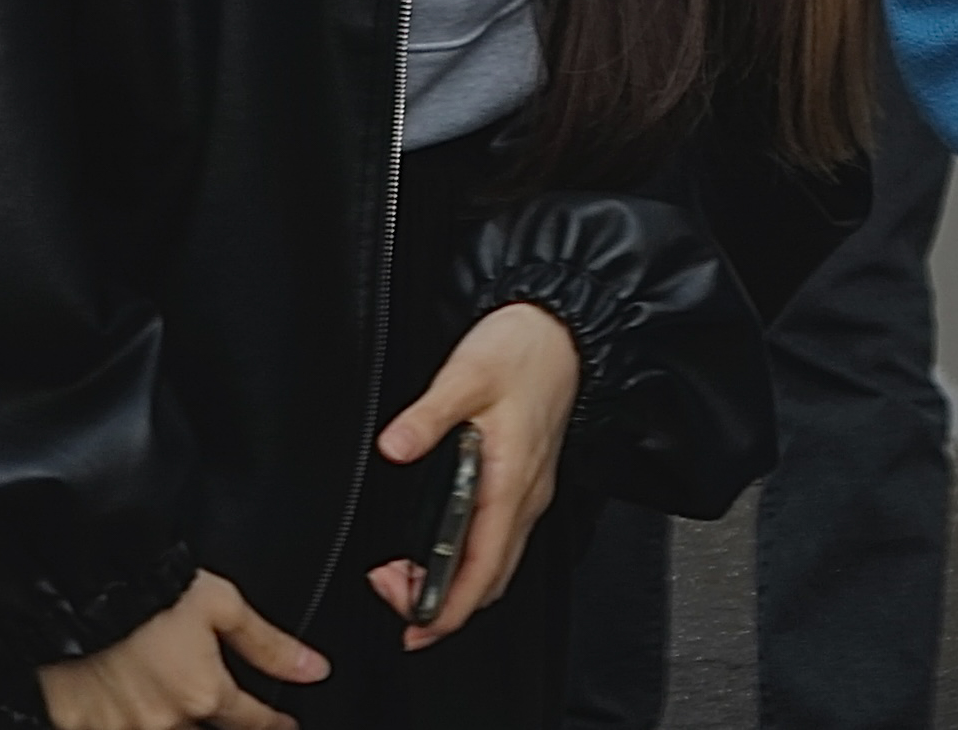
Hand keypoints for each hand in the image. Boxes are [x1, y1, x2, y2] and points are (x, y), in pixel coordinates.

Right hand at [39, 572, 323, 729]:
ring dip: (170, 718)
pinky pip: (113, 728)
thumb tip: (313, 669)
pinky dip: (125, 716)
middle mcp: (164, 721)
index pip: (252, 721)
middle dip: (210, 718)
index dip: (274, 723)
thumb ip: (268, 644)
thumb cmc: (143, 588)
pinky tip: (124, 699)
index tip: (285, 724)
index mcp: (202, 692)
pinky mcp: (81, 725)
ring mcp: (121, 728)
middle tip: (204, 695)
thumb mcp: (218, 604)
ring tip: (159, 689)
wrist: (72, 585)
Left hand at [361, 303, 580, 647]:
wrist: (564, 329)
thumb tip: (394, 447)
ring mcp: (528, 491)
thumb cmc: (524, 350)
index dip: (448, 609)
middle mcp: (525, 496)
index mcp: (510, 480)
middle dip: (441, 602)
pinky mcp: (524, 479)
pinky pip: (498, 540)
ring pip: (495, 565)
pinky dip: (466, 560)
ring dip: (453, 583)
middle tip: (392, 593)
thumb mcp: (467, 375)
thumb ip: (428, 416)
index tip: (415, 627)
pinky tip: (439, 545)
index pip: (482, 570)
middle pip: (489, 580)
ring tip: (405, 576)